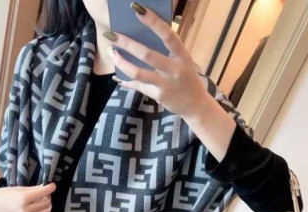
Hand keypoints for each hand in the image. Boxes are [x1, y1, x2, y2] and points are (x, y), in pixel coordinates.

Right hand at [0, 183, 56, 211]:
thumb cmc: (3, 194)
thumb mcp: (18, 189)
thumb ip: (33, 189)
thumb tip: (46, 187)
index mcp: (23, 198)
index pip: (43, 193)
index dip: (50, 188)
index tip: (52, 185)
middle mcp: (25, 210)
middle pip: (47, 203)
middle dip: (48, 196)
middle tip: (45, 192)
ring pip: (45, 211)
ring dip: (46, 205)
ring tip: (41, 200)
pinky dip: (38, 211)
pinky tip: (32, 207)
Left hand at [103, 2, 212, 120]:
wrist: (196, 104)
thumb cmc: (186, 77)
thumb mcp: (183, 60)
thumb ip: (168, 49)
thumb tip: (144, 33)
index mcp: (182, 55)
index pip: (167, 35)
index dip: (153, 21)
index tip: (137, 9)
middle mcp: (174, 69)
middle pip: (147, 54)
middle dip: (126, 43)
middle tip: (111, 34)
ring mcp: (166, 84)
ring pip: (138, 73)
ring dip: (121, 62)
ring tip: (111, 52)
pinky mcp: (158, 96)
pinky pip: (138, 86)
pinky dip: (126, 80)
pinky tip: (117, 75)